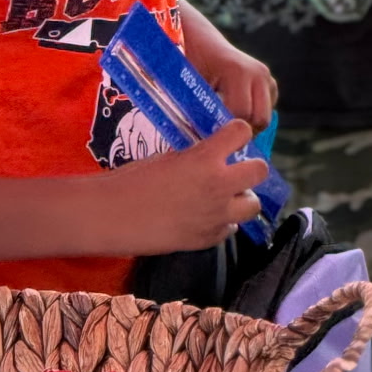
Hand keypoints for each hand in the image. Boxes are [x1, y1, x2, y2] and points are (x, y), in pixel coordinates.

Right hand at [106, 121, 268, 253]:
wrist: (111, 216)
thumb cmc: (131, 181)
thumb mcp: (168, 157)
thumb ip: (196, 157)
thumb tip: (212, 156)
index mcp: (205, 159)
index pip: (242, 131)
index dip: (237, 132)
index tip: (231, 136)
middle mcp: (218, 186)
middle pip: (260, 171)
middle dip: (250, 168)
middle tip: (235, 170)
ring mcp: (216, 216)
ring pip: (253, 206)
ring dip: (242, 199)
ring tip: (225, 198)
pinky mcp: (207, 239)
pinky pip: (229, 229)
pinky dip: (222, 223)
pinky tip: (206, 219)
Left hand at [181, 8, 275, 131]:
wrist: (200, 41)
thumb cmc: (189, 62)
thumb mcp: (189, 85)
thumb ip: (198, 111)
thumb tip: (203, 141)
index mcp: (238, 71)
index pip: (240, 115)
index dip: (224, 130)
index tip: (208, 138)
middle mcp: (258, 73)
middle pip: (259, 120)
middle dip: (239, 131)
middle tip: (217, 136)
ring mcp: (267, 77)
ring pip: (264, 118)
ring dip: (246, 125)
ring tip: (223, 124)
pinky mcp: (270, 84)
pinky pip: (266, 111)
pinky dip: (252, 117)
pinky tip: (232, 113)